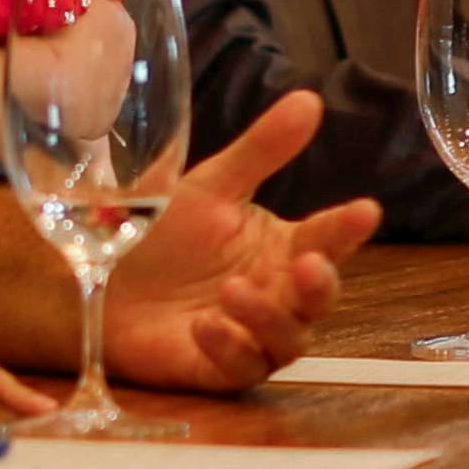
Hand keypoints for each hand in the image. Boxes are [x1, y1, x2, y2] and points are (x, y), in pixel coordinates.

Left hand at [93, 89, 378, 389]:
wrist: (101, 283)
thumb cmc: (162, 234)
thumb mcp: (209, 186)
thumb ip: (261, 149)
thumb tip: (310, 99)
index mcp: (281, 249)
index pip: (325, 238)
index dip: (346, 227)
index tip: (366, 209)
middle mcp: (276, 294)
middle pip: (319, 299)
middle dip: (319, 284)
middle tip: (307, 264)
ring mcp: (252, 335)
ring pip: (289, 339)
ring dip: (268, 316)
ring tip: (234, 290)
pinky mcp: (219, 369)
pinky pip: (242, 367)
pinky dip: (229, 347)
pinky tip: (205, 324)